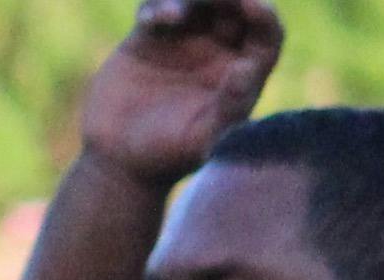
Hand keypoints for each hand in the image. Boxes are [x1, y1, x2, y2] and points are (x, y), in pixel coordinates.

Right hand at [76, 0, 277, 185]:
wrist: (119, 160)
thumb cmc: (169, 155)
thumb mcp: (204, 138)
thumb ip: (230, 106)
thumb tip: (246, 68)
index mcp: (243, 70)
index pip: (264, 33)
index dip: (262, 15)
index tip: (250, 3)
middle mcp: (218, 48)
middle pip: (233, 6)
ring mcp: (183, 40)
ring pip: (195, 1)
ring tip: (175, 13)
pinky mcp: (147, 38)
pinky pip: (154, 9)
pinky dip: (155, 7)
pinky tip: (152, 20)